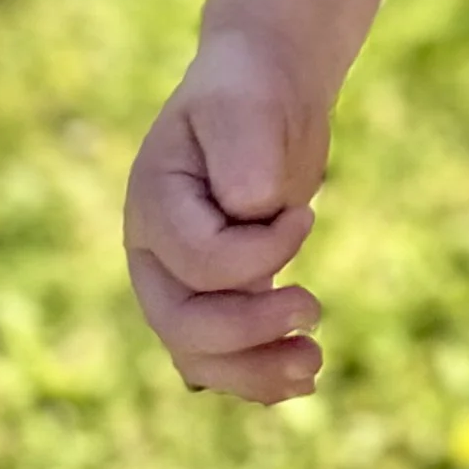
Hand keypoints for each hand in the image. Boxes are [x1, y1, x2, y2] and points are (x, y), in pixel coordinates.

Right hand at [123, 31, 330, 401]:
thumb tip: (252, 210)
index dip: (261, 253)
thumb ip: (245, 155)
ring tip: (314, 370)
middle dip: (250, 332)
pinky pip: (219, 353)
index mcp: (153, 204)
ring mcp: (178, 278)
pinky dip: (254, 373)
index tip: (307, 213)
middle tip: (315, 307)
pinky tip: (297, 379)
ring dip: (254, 373)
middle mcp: (155, 251)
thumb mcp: (248, 108)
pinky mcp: (213, 292)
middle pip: (184, 325)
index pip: (199, 262)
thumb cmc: (253, 92)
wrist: (265, 89)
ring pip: (197, 354)